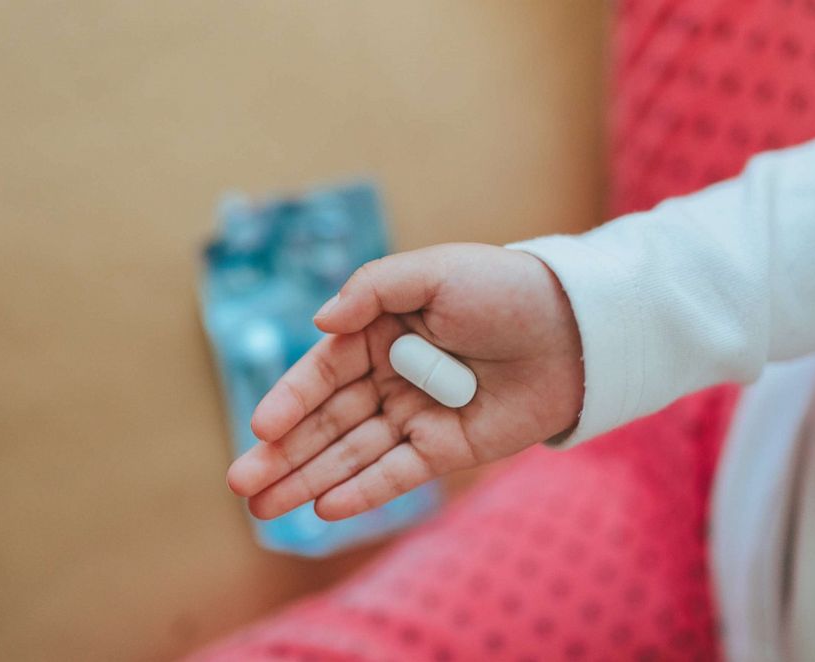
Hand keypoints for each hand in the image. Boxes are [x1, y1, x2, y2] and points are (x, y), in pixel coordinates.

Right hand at [226, 243, 583, 520]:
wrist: (574, 327)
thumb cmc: (502, 287)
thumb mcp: (433, 271)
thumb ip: (371, 290)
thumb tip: (319, 322)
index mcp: (380, 333)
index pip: (323, 373)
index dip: (290, 402)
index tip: (259, 430)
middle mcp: (390, 378)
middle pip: (326, 423)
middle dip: (282, 455)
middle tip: (240, 486)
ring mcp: (416, 417)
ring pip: (352, 454)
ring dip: (309, 481)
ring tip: (264, 508)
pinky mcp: (447, 449)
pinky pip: (398, 474)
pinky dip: (364, 491)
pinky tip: (326, 509)